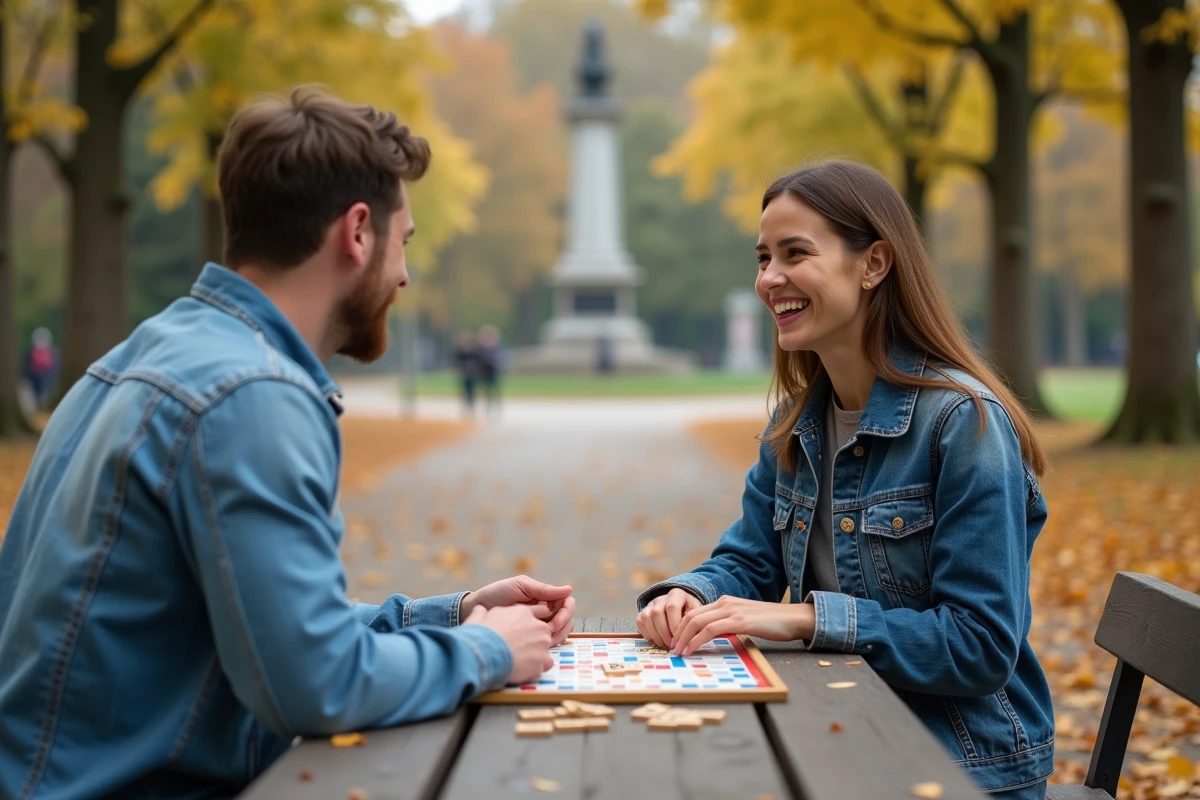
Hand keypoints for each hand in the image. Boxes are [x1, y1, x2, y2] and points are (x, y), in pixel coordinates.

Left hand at [460, 575, 574, 645]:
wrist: (477, 610)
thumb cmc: (496, 594)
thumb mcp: (520, 586)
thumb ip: (543, 589)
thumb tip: (569, 589)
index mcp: (544, 598)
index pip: (566, 603)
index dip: (566, 610)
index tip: (556, 614)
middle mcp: (544, 613)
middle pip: (567, 619)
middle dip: (563, 623)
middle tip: (550, 627)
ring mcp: (538, 627)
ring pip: (560, 633)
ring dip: (557, 634)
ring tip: (544, 636)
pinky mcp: (530, 641)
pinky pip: (547, 644)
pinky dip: (548, 645)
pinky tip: (538, 644)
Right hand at [463, 603, 553, 684]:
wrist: (484, 655)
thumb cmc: (481, 636)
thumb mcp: (479, 617)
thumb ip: (483, 612)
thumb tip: (480, 609)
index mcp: (524, 612)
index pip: (538, 611)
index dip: (530, 621)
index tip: (523, 629)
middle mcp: (538, 626)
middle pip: (543, 631)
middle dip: (534, 638)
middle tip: (519, 647)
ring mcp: (542, 643)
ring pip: (544, 648)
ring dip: (535, 653)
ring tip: (520, 660)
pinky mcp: (543, 661)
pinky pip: (545, 664)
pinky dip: (536, 667)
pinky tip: (523, 669)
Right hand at [635, 588, 702, 648]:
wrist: (681, 607)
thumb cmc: (690, 612)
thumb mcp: (696, 613)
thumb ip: (694, 622)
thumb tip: (691, 637)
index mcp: (677, 594)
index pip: (672, 607)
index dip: (674, 625)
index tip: (679, 639)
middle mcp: (661, 598)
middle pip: (657, 613)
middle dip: (664, 633)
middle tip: (671, 645)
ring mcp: (651, 604)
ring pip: (646, 618)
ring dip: (655, 635)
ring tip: (664, 645)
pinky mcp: (643, 612)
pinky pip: (640, 622)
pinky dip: (647, 634)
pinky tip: (657, 641)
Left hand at [671, 597, 815, 656]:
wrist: (793, 618)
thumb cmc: (771, 623)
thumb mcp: (744, 621)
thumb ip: (728, 624)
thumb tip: (712, 637)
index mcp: (725, 602)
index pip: (695, 613)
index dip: (681, 628)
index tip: (675, 642)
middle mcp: (725, 603)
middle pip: (691, 616)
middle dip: (677, 633)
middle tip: (670, 649)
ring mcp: (732, 610)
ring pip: (697, 621)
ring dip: (683, 638)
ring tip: (677, 652)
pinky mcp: (739, 621)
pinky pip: (710, 629)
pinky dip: (697, 640)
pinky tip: (691, 650)